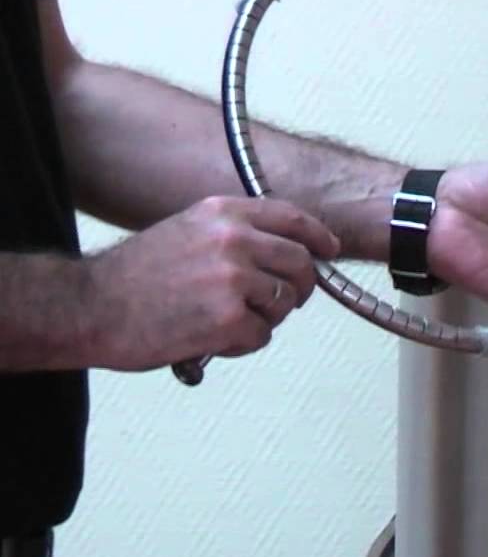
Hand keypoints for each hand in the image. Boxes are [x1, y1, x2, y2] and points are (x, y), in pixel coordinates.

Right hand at [86, 195, 340, 370]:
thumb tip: (284, 251)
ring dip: (264, 318)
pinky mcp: (229, 319)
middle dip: (298, 287)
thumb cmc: (135, 276)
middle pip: (300, 264)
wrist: (90, 307)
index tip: (328, 251)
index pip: (293, 219)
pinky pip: (263, 335)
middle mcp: (234, 240)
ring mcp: (234, 279)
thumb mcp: (187, 230)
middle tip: (281, 302)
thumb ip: (234, 234)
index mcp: (224, 213)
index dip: (318, 237)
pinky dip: (242, 343)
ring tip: (225, 320)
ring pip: (285, 302)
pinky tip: (212, 338)